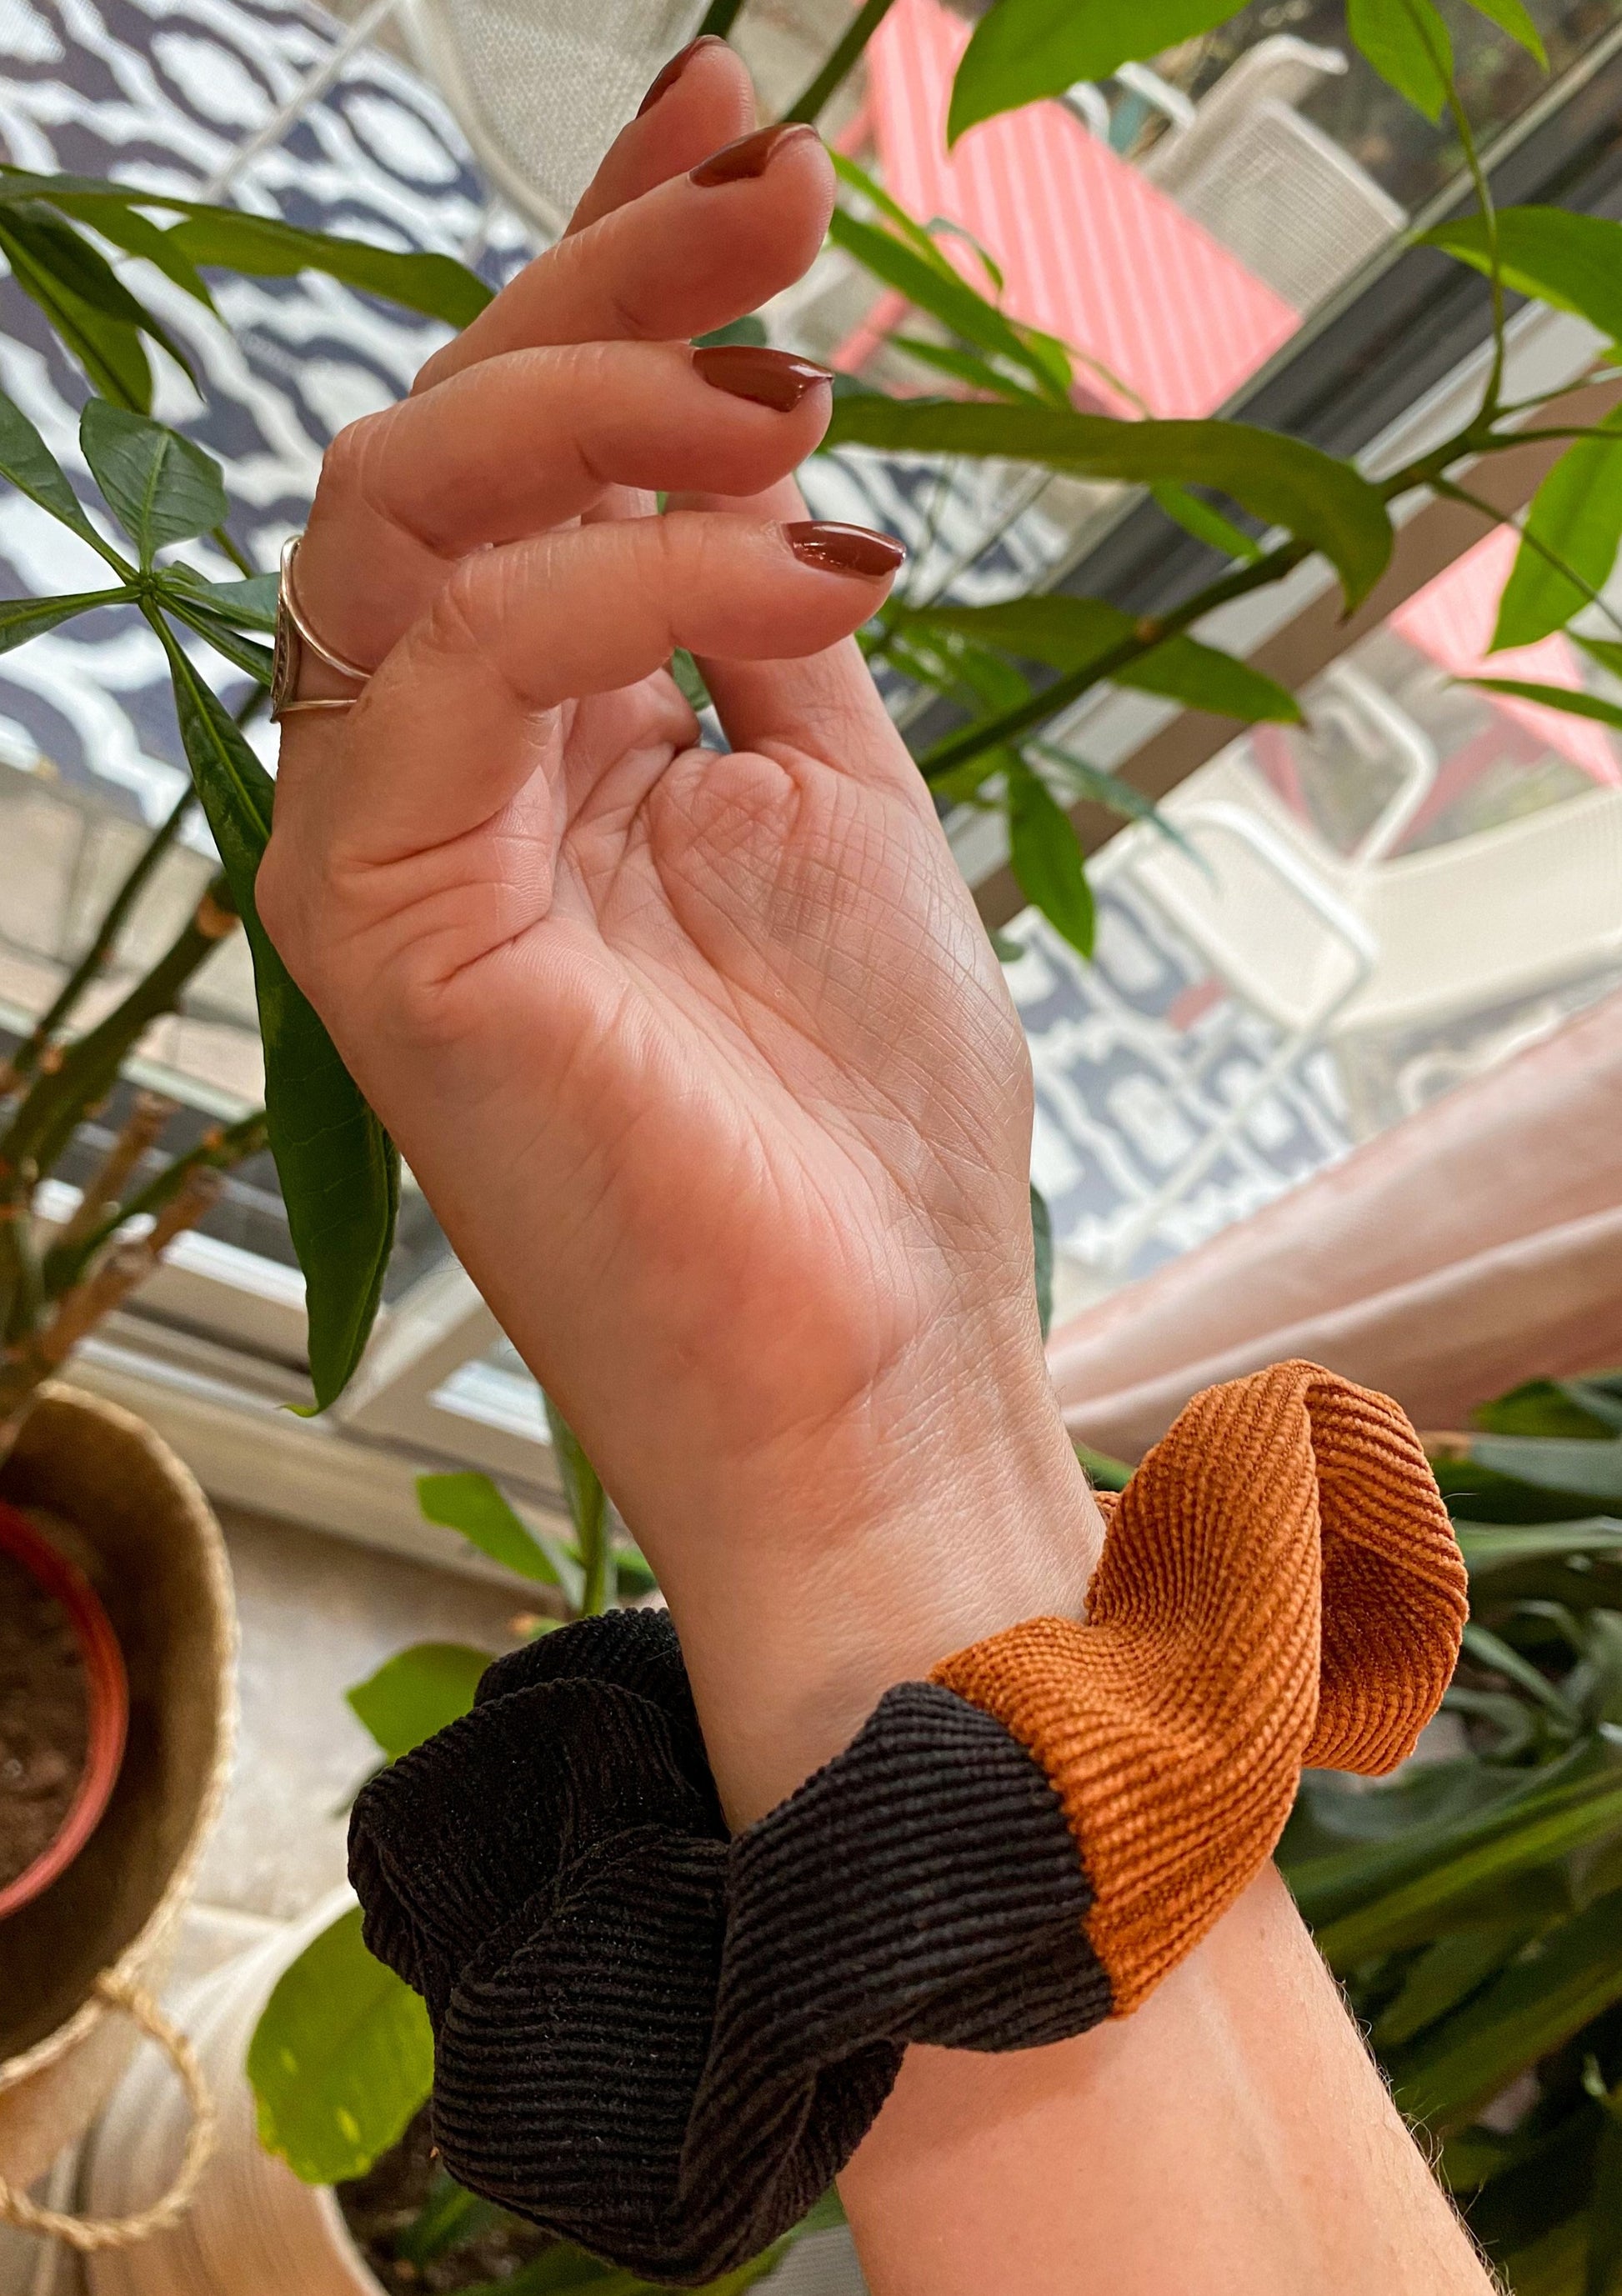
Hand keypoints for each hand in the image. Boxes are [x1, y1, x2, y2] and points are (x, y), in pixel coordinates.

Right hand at [259, 40, 1098, 1820]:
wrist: (870, 1363)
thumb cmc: (860, 1121)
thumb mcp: (838, 796)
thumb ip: (752, 616)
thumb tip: (755, 432)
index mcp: (539, 738)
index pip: (532, 458)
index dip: (621, 272)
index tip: (751, 137)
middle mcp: (433, 770)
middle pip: (444, 444)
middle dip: (613, 285)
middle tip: (782, 187)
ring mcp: (383, 842)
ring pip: (401, 514)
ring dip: (602, 396)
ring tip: (795, 388)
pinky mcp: (375, 921)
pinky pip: (456, 663)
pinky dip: (628, 575)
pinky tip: (804, 562)